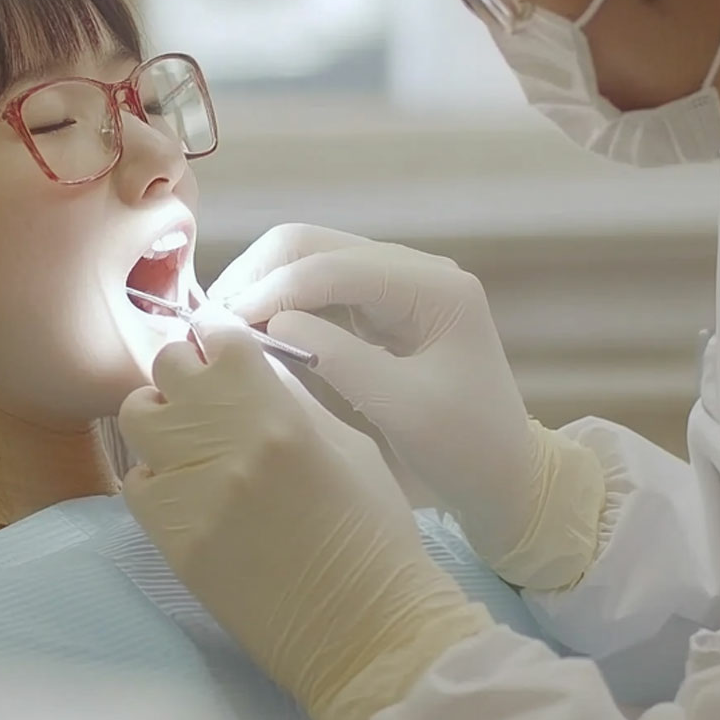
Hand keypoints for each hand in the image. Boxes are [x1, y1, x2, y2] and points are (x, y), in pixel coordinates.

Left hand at [118, 323, 491, 719]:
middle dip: (188, 373)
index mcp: (275, 412)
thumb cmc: (373, 533)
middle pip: (169, 366)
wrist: (361, 627)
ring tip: (194, 442)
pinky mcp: (167, 537)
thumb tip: (253, 367)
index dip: (221, 339)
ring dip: (163, 418)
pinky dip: (156, 477)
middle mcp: (222, 441)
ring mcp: (187, 490)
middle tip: (209, 396)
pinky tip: (190, 492)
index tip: (225, 351)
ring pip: (139, 415)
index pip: (220, 337)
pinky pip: (136, 480)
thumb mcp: (349, 445)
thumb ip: (293, 398)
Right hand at [208, 225, 605, 588]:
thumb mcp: (403, 409)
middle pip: (315, 243)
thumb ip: (339, 360)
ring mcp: (399, 285)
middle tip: (213, 322)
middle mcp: (417, 270)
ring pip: (311, 257)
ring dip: (266, 284)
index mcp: (434, 287)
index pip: (333, 265)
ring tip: (225, 327)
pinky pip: (321, 287)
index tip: (221, 327)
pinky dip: (284, 300)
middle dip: (259, 274)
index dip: (272, 289)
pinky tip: (255, 330)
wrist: (506, 476)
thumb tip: (274, 321)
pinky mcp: (384, 307)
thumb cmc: (464, 450)